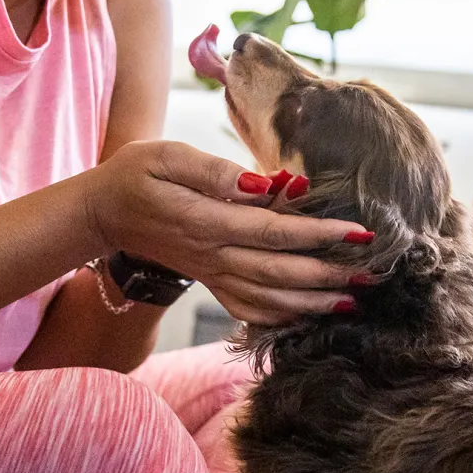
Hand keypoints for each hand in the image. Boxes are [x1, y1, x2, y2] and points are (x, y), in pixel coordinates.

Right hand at [84, 140, 370, 324]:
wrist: (100, 214)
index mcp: (207, 222)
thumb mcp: (167, 155)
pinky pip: (249, 309)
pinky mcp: (209, 282)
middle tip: (372, 272)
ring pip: (269, 299)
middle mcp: (213, 256)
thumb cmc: (136, 175)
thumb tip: (262, 183)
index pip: (275, 232)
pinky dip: (282, 317)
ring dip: (313, 303)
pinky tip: (310, 315)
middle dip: (330, 274)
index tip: (360, 232)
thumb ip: (214, 170)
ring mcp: (211, 274)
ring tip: (353, 300)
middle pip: (281, 273)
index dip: (320, 234)